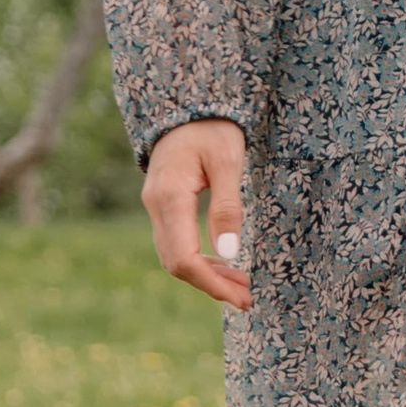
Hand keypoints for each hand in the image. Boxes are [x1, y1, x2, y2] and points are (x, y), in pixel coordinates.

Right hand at [141, 118, 251, 310]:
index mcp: (170, 198)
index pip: (183, 257)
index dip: (211, 283)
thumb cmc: (213, 128)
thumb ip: (228, 206)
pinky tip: (225, 266)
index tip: (242, 296)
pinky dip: (201, 260)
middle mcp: (156, 207)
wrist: (188, 107)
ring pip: (175, 256)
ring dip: (207, 276)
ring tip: (243, 289)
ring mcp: (156, 208)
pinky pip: (177, 243)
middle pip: (177, 263)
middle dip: (212, 285)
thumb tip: (229, 251)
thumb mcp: (229, 161)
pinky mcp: (164, 206)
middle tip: (249, 299)